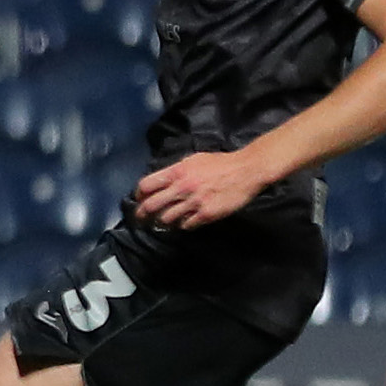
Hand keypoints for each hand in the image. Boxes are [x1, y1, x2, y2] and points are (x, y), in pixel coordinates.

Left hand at [131, 149, 268, 228]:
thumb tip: (160, 181)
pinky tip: (185, 222)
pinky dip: (183, 225)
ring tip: (164, 222)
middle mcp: (182, 187)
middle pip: (151, 205)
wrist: (247, 170)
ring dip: (163, 222)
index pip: (146, 185)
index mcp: (177, 172)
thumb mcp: (193, 160)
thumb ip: (176, 171)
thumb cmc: (221, 163)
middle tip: (142, 219)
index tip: (140, 200)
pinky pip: (186, 225)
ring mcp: (194, 202)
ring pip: (166, 219)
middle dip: (142, 214)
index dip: (139, 195)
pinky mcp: (207, 214)